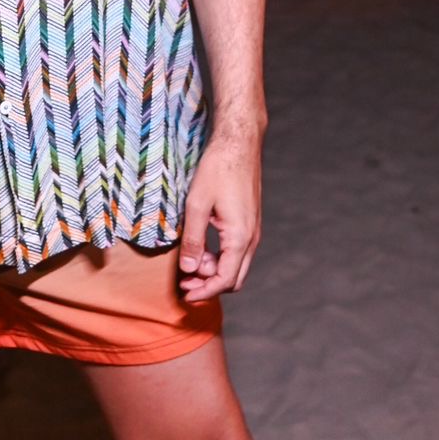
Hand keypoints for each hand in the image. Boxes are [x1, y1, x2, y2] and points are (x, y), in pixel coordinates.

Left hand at [178, 132, 261, 304]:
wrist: (239, 144)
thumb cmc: (218, 169)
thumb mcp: (197, 204)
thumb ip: (194, 240)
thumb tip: (189, 270)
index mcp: (240, 237)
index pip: (225, 280)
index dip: (205, 291)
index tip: (186, 295)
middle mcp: (251, 238)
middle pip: (234, 279)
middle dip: (210, 285)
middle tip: (185, 282)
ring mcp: (252, 230)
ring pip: (236, 265)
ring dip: (214, 270)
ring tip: (190, 263)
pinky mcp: (249, 222)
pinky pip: (237, 251)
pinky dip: (220, 257)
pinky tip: (202, 248)